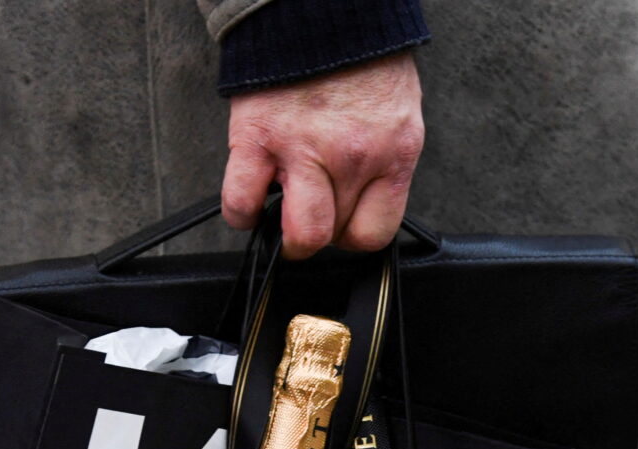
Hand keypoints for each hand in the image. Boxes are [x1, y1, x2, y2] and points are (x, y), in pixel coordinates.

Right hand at [222, 51, 424, 258]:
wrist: (322, 9)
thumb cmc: (360, 60)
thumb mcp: (396, 115)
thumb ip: (382, 161)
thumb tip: (362, 198)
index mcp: (392, 152)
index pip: (375, 232)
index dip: (353, 234)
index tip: (342, 224)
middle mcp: (352, 157)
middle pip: (333, 236)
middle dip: (320, 235)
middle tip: (310, 219)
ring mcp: (303, 149)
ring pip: (297, 234)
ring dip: (284, 234)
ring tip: (280, 214)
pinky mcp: (258, 138)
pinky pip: (242, 201)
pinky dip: (241, 212)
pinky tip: (250, 201)